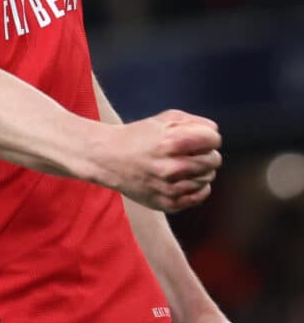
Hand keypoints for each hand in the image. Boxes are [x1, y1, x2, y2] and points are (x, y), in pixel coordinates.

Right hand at [95, 110, 221, 212]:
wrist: (109, 160)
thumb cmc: (137, 136)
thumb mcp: (163, 119)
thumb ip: (193, 122)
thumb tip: (214, 133)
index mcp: (171, 142)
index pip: (213, 140)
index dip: (209, 137)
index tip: (200, 138)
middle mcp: (172, 167)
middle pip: (214, 160)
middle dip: (206, 153)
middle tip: (190, 152)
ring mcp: (171, 189)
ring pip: (208, 178)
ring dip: (200, 170)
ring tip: (182, 164)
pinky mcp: (168, 204)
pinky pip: (200, 195)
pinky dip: (197, 186)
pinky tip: (183, 178)